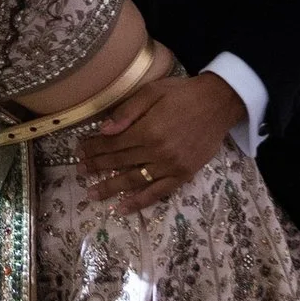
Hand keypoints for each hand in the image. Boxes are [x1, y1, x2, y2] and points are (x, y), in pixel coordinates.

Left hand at [80, 72, 243, 212]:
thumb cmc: (184, 94)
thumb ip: (127, 111)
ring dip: (110, 188)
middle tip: (80, 171)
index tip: (80, 151)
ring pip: (133, 180)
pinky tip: (122, 208)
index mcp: (148, 130)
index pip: (112, 143)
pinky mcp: (183, 175)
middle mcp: (157, 151)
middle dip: (96, 166)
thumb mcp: (153, 91)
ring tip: (92, 194)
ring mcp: (170, 166)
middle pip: (119, 162)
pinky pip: (157, 192)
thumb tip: (103, 131)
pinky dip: (139, 202)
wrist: (219, 103)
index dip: (94, 148)